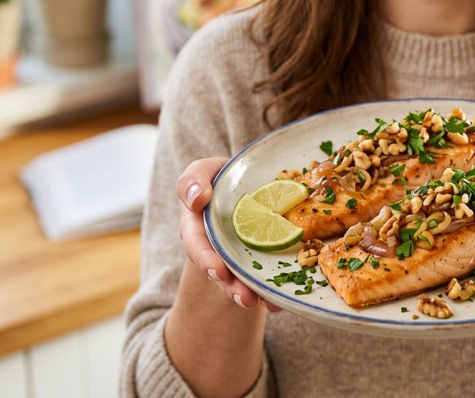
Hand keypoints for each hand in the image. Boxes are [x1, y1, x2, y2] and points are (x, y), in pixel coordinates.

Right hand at [177, 158, 281, 312]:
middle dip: (231, 287)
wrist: (249, 183)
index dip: (206, 260)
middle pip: (219, 271)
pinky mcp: (260, 260)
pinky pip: (263, 278)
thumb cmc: (221, 177)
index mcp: (197, 227)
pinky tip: (281, 301)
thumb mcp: (203, 171)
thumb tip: (196, 199)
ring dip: (251, 293)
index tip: (218, 271)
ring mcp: (237, 256)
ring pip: (240, 279)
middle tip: (246, 298)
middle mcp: (215, 247)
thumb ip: (193, 181)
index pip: (197, 245)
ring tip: (265, 303)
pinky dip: (270, 290)